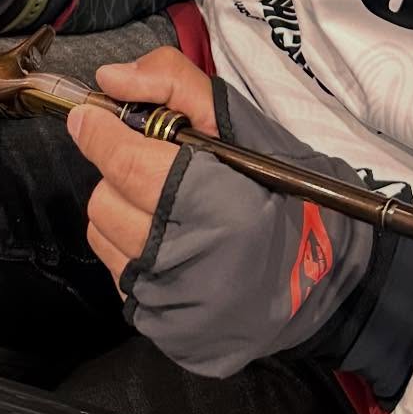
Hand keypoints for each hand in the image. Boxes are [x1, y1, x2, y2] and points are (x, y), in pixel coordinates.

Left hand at [71, 57, 380, 378]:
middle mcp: (190, 262)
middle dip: (118, 173)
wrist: (324, 277)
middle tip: (152, 166)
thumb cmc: (283, 189)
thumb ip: (172, 82)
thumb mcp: (238, 119)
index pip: (125, 163)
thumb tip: (109, 81)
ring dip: (121, 212)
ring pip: (104, 236)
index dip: (99, 133)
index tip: (88, 116)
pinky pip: (118, 276)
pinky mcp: (165, 332)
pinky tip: (169, 244)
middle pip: (106, 201)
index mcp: (217, 204)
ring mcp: (175, 304)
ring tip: (164, 206)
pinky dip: (132, 252)